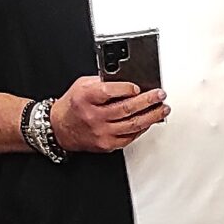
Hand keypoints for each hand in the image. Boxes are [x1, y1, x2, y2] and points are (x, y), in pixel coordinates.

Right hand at [51, 75, 166, 152]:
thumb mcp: (82, 86)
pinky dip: (143, 128)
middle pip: (126, 109)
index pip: (109, 92)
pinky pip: (130, 136)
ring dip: (152, 116)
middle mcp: (93, 116)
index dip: (126, 89)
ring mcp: (101, 132)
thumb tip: (128, 80)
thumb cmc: (74, 105)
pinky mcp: (107, 144)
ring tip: (162, 109)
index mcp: (85, 98)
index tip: (138, 87)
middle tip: (160, 95)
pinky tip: (150, 121)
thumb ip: (103, 81)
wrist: (60, 128)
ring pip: (133, 124)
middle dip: (148, 101)